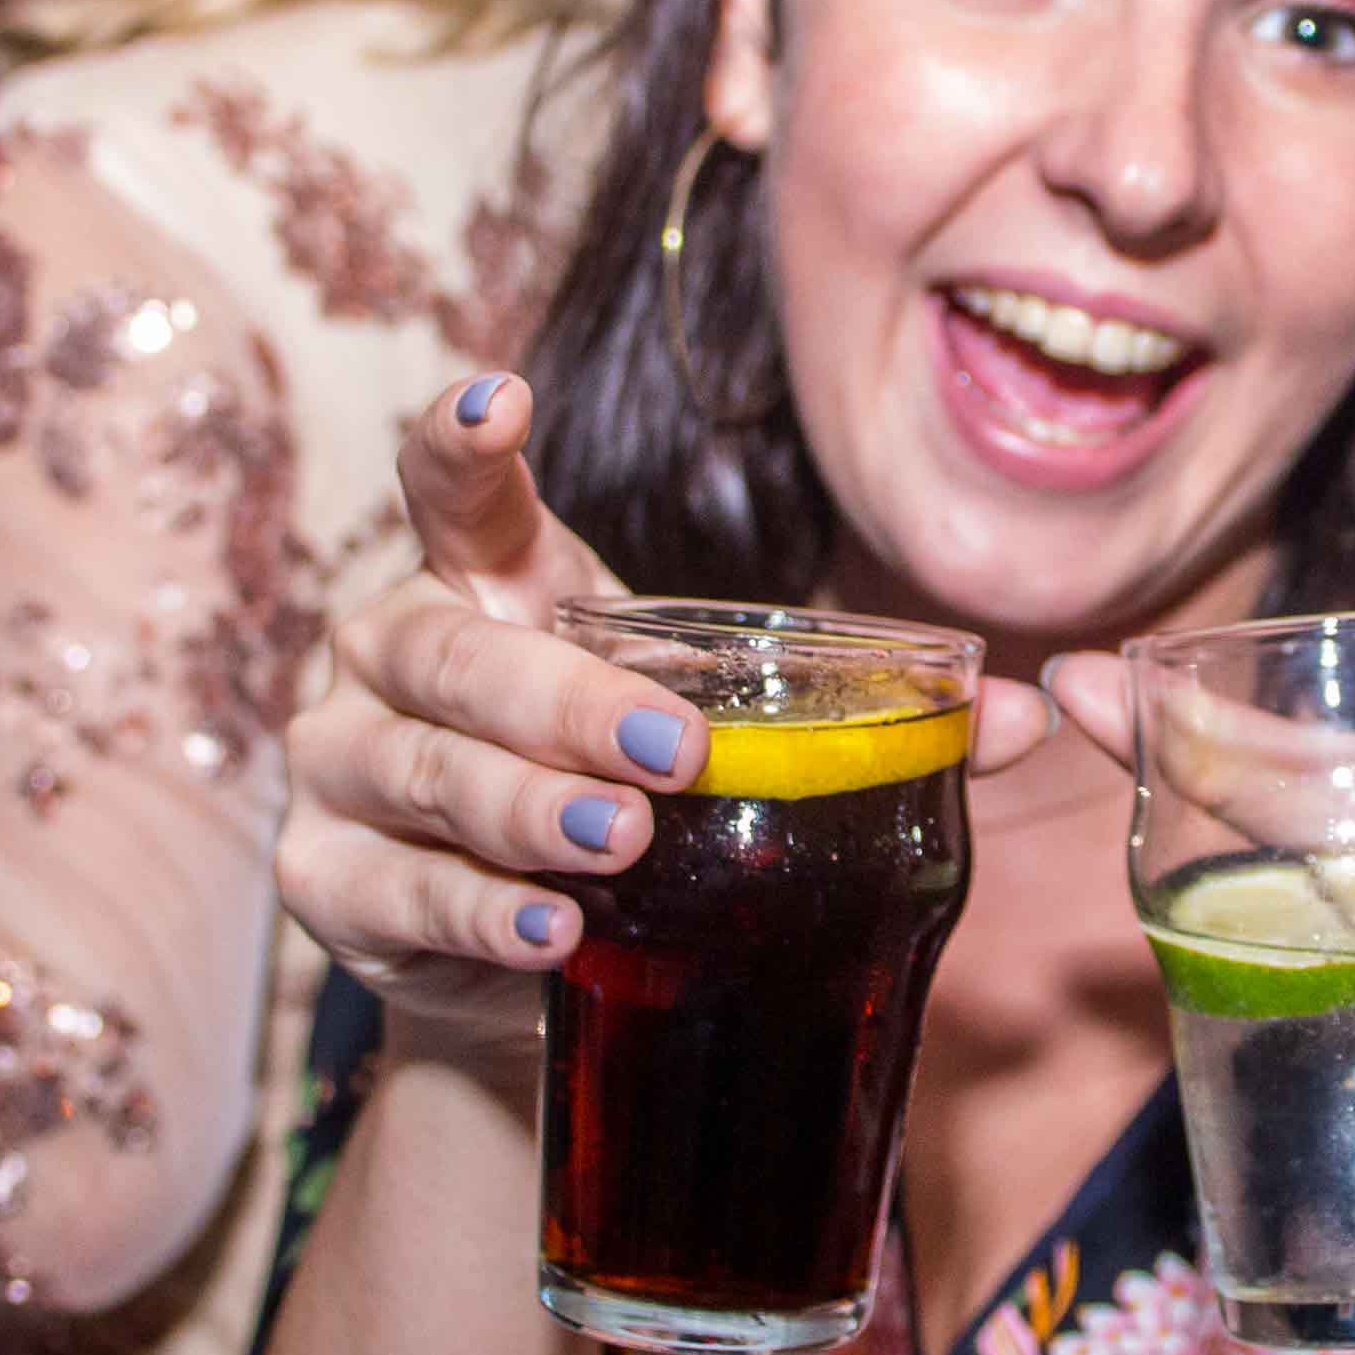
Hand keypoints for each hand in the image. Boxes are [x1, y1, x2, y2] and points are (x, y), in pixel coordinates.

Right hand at [277, 376, 1050, 1064]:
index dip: (462, 441)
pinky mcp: (329, 882)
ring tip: (619, 845)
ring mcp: (345, 768)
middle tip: (673, 755)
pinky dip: (475, 912)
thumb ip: (856, 718)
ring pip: (423, 772)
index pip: (455, 492)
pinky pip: (395, 891)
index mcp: (491, 587)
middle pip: (461, 657)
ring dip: (525, 811)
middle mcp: (395, 655)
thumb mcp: (720, 733)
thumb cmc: (624, 797)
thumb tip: (1025, 718)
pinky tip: (547, 932)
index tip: (495, 396)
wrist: (523, 959)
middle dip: (566, 704)